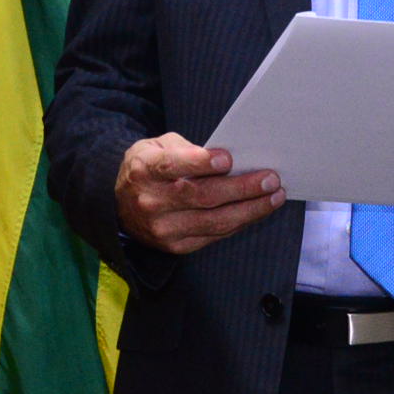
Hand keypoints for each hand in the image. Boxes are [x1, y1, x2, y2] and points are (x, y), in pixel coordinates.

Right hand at [115, 133, 285, 255]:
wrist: (119, 205)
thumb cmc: (148, 168)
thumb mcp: (157, 146)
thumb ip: (186, 149)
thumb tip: (227, 159)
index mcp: (145, 170)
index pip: (173, 166)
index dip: (201, 163)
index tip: (228, 159)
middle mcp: (151, 202)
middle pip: (202, 197)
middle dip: (241, 188)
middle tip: (270, 179)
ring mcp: (163, 229)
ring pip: (213, 221)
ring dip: (249, 210)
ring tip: (274, 197)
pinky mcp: (175, 247)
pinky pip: (214, 236)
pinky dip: (238, 223)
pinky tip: (255, 211)